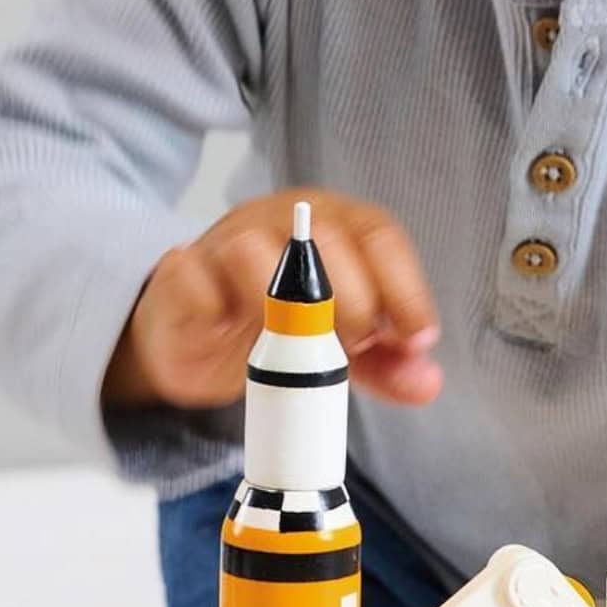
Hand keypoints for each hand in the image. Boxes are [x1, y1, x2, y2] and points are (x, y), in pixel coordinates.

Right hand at [102, 188, 441, 411]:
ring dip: (276, 296)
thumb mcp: (342, 345)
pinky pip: (190, 275)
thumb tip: (426, 383)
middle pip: (324, 235)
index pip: (378, 235)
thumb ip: (385, 362)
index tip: (416, 337)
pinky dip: (211, 305)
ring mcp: (226, 242)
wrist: (196, 331)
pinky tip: (228, 332)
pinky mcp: (180, 272)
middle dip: (351, 294)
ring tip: (294, 343)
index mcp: (334, 227)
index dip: (404, 286)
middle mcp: (282, 223)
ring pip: (250, 247)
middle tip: (356, 344)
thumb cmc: (279, 323)